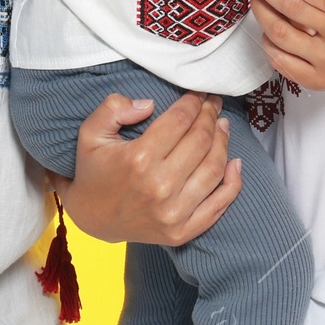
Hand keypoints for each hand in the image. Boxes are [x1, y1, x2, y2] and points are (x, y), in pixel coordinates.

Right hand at [62, 91, 242, 246]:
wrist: (91, 220)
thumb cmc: (93, 171)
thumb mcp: (90, 132)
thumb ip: (113, 108)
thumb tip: (150, 103)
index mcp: (138, 159)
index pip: (180, 120)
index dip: (194, 101)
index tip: (199, 92)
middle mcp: (159, 186)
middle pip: (201, 140)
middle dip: (210, 116)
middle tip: (212, 104)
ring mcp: (173, 213)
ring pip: (213, 168)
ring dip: (223, 142)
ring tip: (222, 126)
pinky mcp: (182, 232)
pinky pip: (218, 205)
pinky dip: (233, 183)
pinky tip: (235, 163)